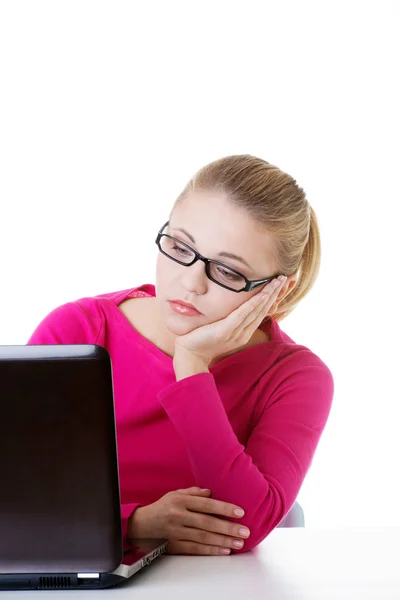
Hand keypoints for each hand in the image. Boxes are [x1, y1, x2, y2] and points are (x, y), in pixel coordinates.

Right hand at [127, 487, 250, 555]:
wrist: (142, 524)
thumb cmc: (163, 506)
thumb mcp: (176, 494)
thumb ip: (194, 492)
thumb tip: (211, 493)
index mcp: (181, 501)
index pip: (206, 505)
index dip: (224, 508)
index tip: (240, 512)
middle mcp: (179, 516)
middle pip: (207, 523)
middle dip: (228, 528)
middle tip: (245, 532)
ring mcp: (177, 532)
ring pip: (203, 538)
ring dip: (223, 541)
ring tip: (238, 543)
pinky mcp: (175, 544)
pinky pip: (195, 549)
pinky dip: (210, 550)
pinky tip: (223, 550)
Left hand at [174, 275, 286, 364]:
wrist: (189, 356)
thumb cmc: (201, 340)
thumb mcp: (219, 328)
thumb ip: (229, 319)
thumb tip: (233, 305)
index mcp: (243, 332)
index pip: (261, 312)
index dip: (272, 298)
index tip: (279, 284)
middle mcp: (243, 333)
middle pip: (263, 310)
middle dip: (274, 293)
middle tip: (284, 277)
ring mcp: (235, 333)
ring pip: (256, 311)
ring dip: (268, 295)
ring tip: (276, 281)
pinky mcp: (224, 331)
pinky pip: (241, 315)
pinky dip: (252, 304)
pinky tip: (261, 295)